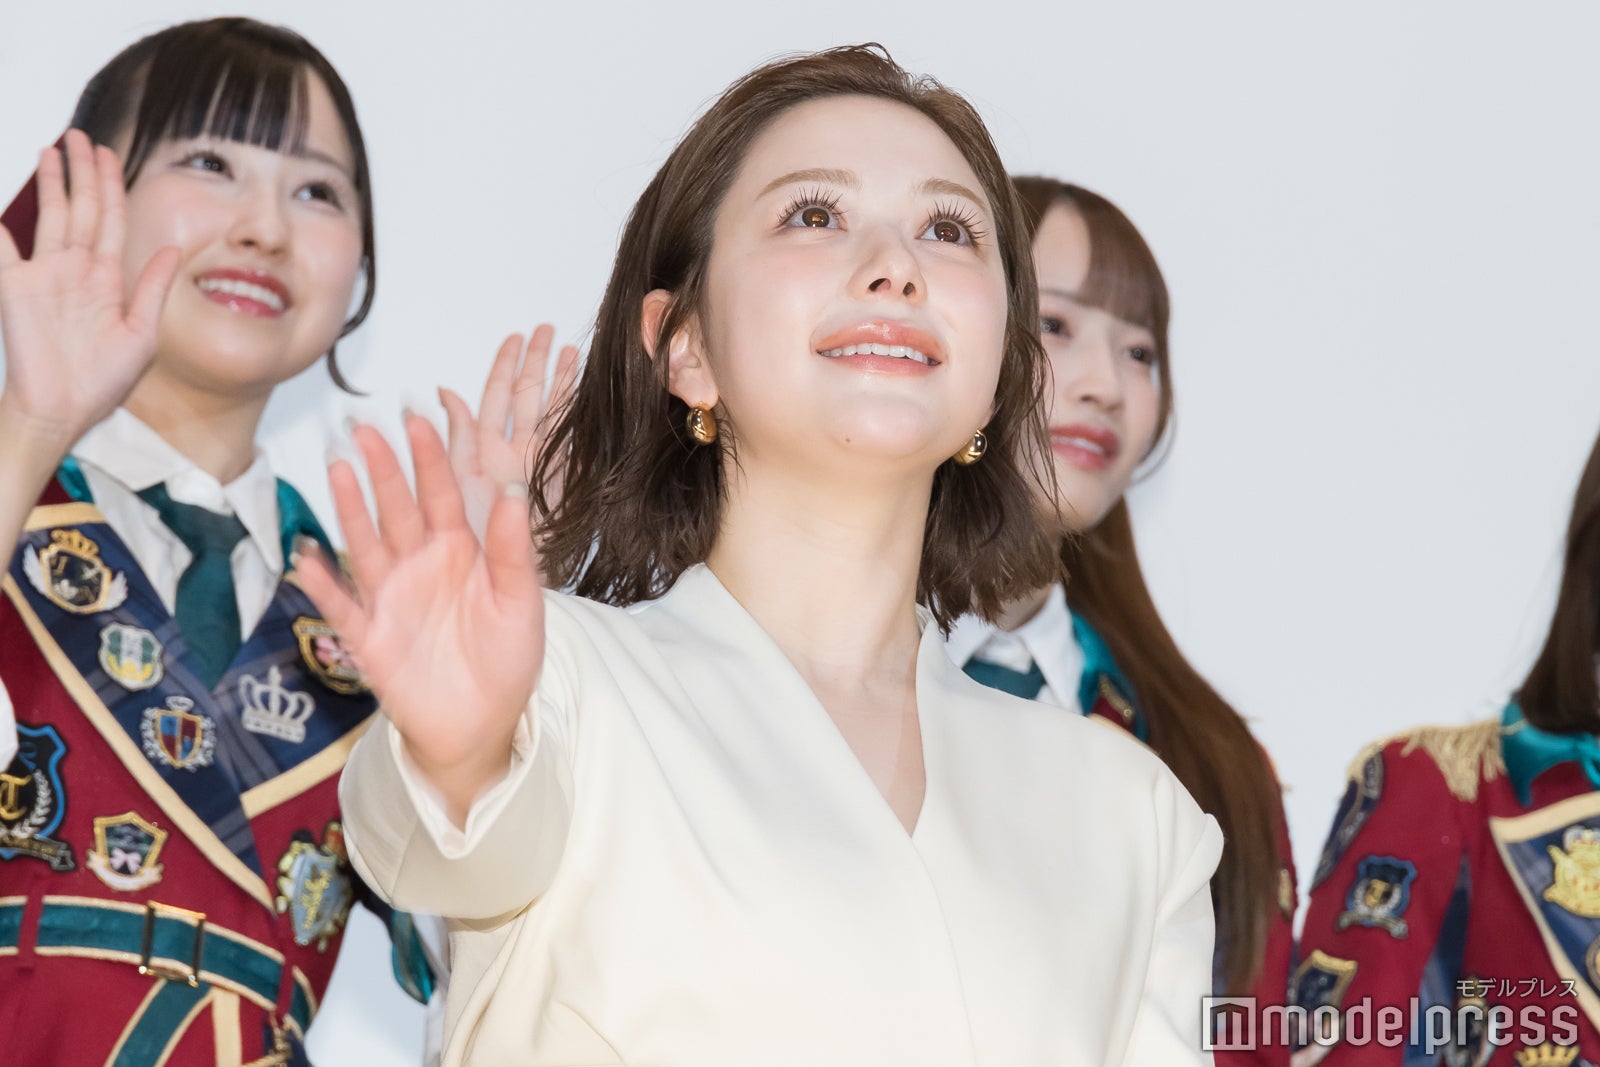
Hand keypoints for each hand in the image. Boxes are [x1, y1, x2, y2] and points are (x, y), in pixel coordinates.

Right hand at [0, 130, 179, 457]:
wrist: (64, 410)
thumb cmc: (103, 382)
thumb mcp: (143, 333)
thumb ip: (153, 288)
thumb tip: (171, 247)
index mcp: (107, 279)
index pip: (111, 221)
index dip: (112, 187)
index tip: (113, 154)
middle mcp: (75, 271)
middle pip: (81, 208)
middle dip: (83, 172)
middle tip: (83, 136)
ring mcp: (44, 275)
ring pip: (51, 216)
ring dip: (53, 182)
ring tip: (55, 148)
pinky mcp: (15, 287)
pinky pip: (4, 247)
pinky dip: (1, 225)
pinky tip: (4, 203)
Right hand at [296, 414, 544, 822]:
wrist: (483, 725)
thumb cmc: (506, 660)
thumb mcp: (522, 602)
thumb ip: (514, 550)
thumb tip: (512, 490)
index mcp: (462, 553)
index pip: (443, 495)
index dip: (430, 459)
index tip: (419, 419)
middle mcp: (422, 567)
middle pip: (397, 509)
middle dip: (382, 469)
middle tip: (365, 427)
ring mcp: (392, 599)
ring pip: (365, 545)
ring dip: (350, 509)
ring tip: (337, 468)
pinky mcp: (370, 637)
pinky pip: (342, 606)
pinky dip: (322, 584)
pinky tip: (306, 557)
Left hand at [439, 324, 578, 544]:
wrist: (505, 588)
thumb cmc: (474, 543)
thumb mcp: (458, 481)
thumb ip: (457, 436)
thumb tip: (443, 392)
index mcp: (484, 451)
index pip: (496, 396)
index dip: (506, 366)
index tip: (516, 337)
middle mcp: (513, 454)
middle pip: (527, 398)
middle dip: (537, 363)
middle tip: (546, 331)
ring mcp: (541, 468)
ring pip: (553, 414)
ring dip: (562, 382)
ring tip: (572, 352)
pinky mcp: (564, 485)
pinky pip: (575, 442)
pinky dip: (583, 418)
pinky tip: (591, 397)